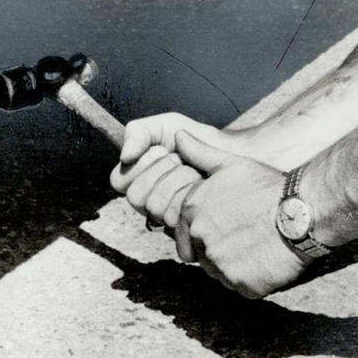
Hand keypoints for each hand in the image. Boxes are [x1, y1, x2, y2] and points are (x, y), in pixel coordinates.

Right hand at [109, 114, 253, 231]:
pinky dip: (193, 197)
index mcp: (141, 181)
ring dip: (181, 182)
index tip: (165, 150)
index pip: (119, 182)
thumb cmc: (202, 141)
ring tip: (198, 175)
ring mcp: (168, 219)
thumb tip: (125, 157)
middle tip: (183, 162)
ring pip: (155, 208)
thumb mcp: (168, 125)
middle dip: (164, 172)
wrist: (238, 156)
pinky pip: (176, 223)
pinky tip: (206, 190)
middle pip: (136, 197)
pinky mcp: (188, 233)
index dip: (142, 164)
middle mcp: (151, 203)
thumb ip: (138, 132)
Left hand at [170, 131, 306, 298]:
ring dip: (232, 263)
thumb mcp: (230, 163)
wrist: (303, 211)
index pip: (183, 232)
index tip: (228, 223)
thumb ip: (198, 152)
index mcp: (191, 210)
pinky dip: (250, 278)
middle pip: (200, 253)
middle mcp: (200, 238)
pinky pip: (239, 286)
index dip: (205, 229)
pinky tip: (266, 259)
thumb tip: (177, 136)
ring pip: (218, 271)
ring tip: (256, 245)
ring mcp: (219, 263)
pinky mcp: (241, 284)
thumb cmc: (268, 185)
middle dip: (217, 247)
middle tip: (244, 235)